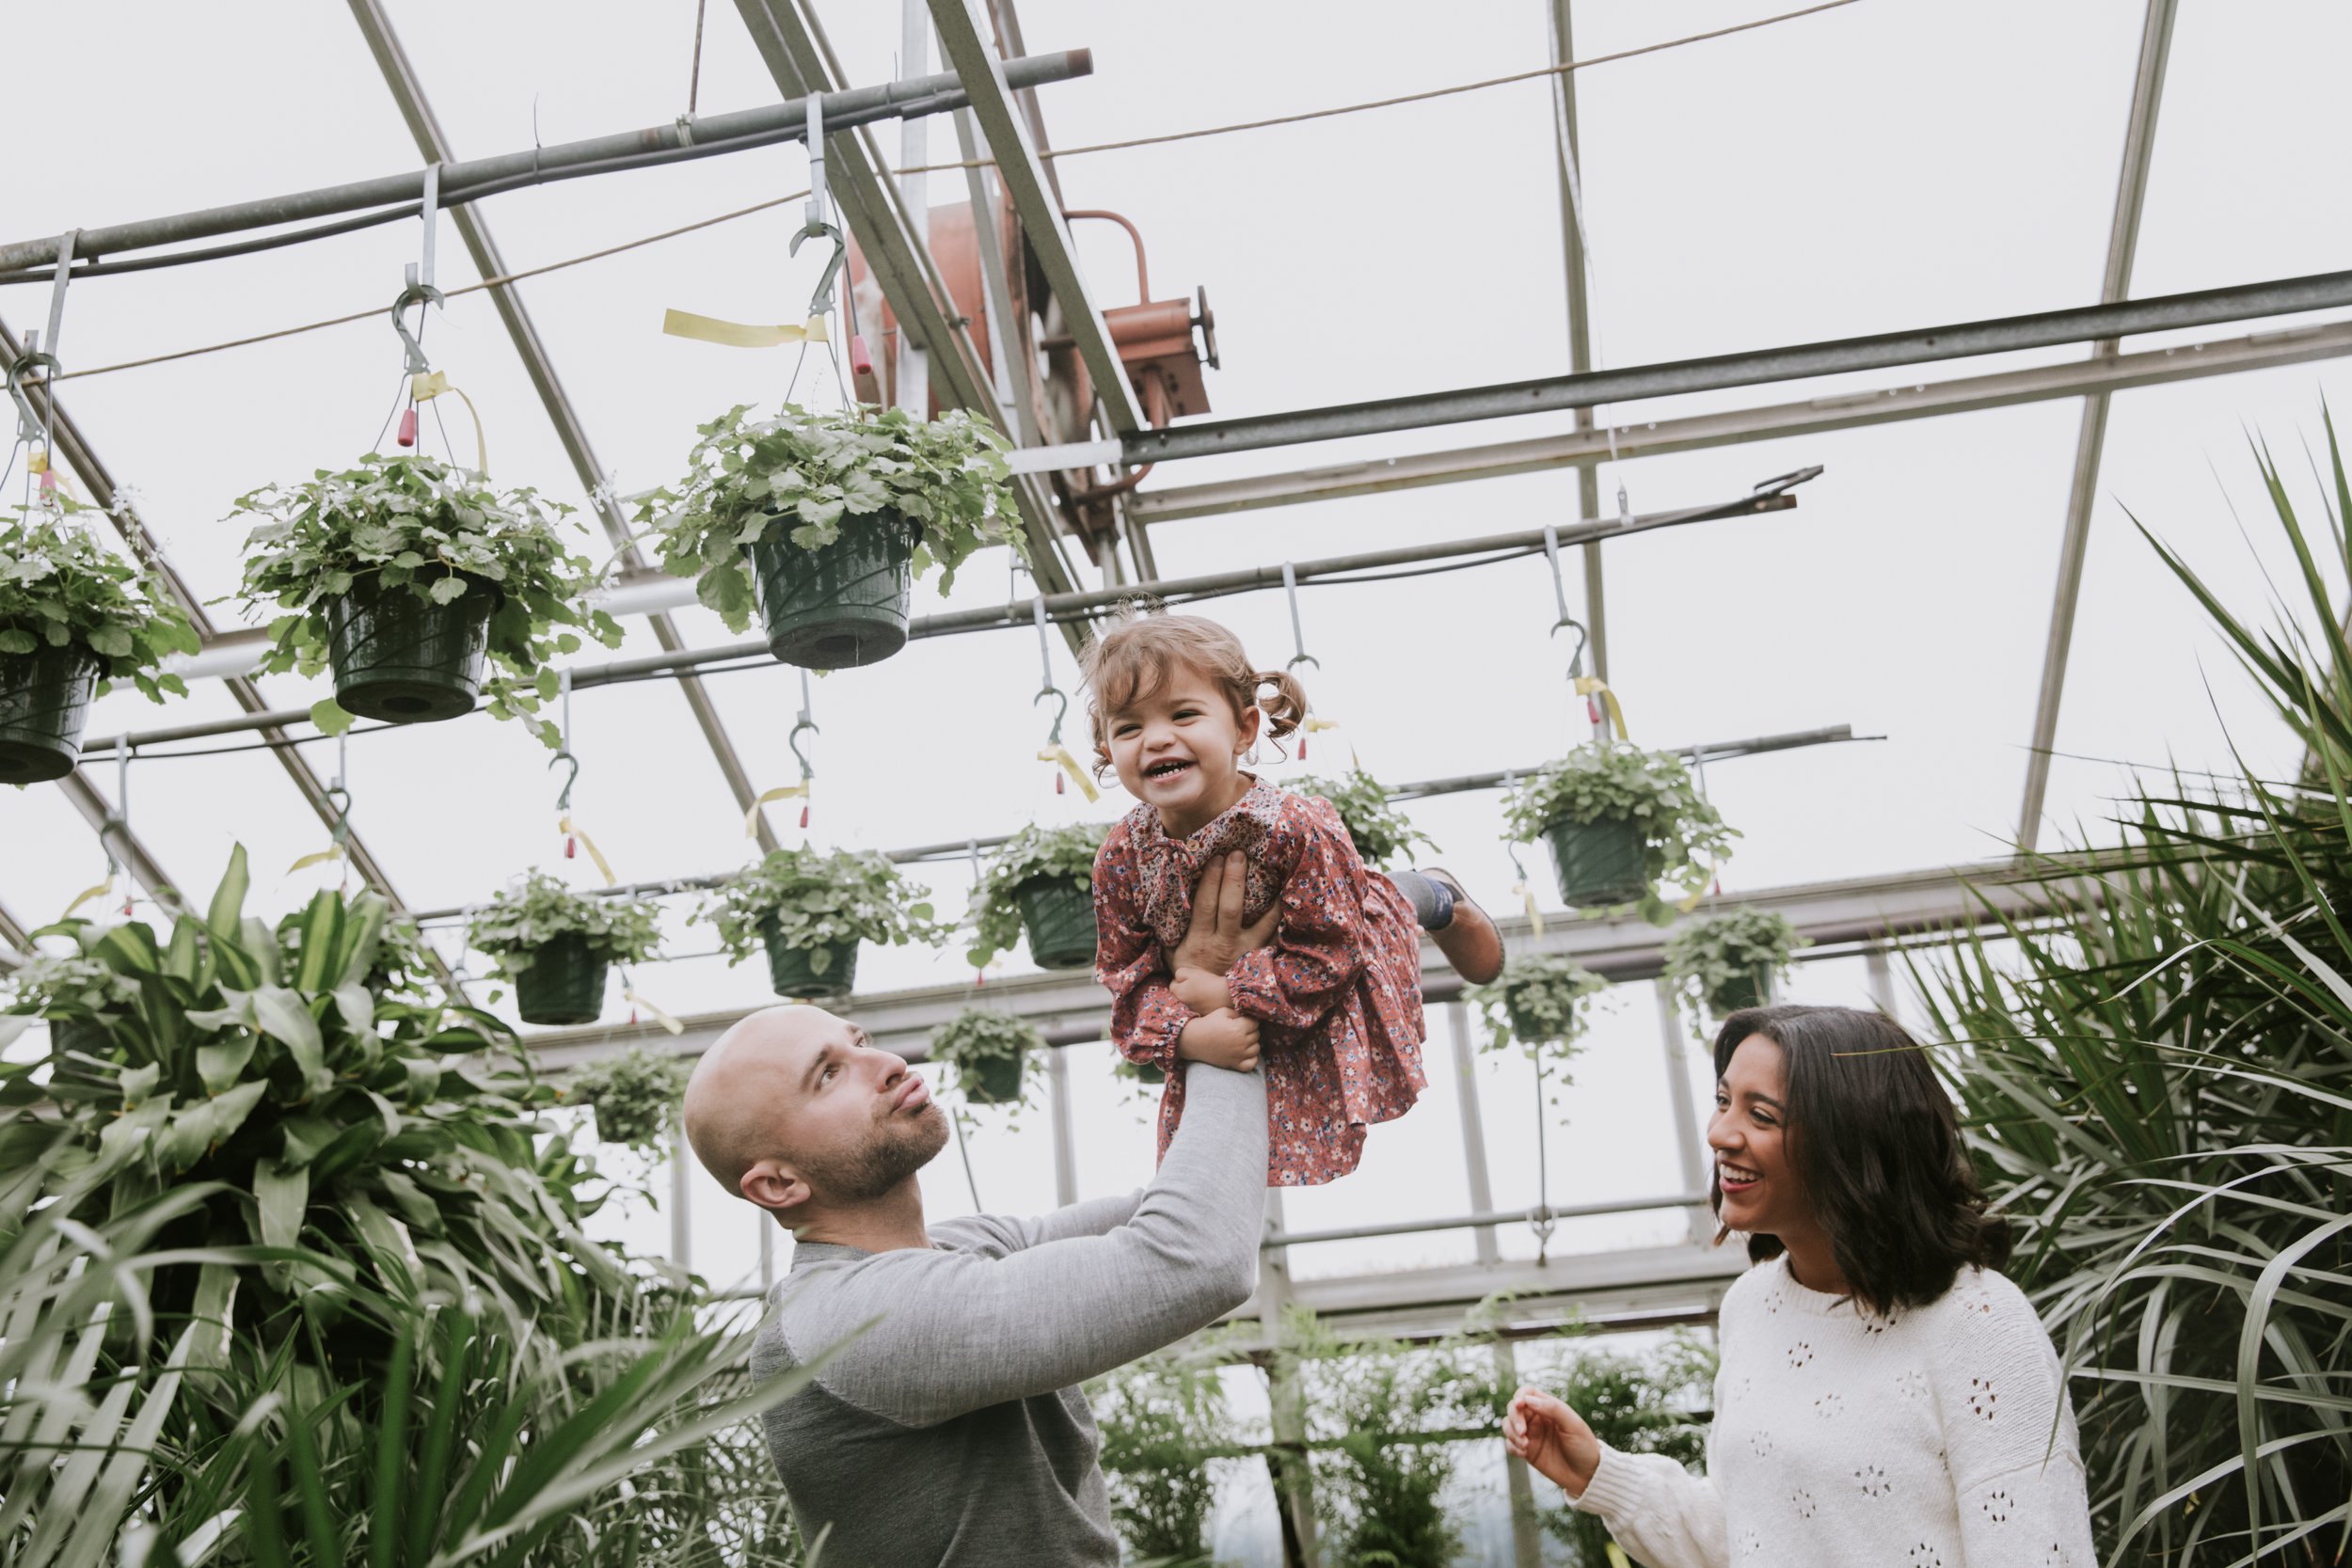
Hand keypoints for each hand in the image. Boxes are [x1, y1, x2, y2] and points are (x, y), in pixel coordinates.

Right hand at [1166, 853, 1279, 975]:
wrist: (1209, 1004)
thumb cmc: (1189, 970)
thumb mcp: (1172, 951)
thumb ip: (1171, 928)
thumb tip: (1162, 899)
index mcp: (1198, 940)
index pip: (1204, 905)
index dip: (1210, 881)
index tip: (1215, 858)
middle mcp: (1223, 944)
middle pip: (1230, 907)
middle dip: (1233, 879)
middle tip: (1238, 854)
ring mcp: (1245, 950)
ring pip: (1258, 919)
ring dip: (1263, 894)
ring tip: (1269, 870)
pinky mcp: (1260, 955)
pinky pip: (1273, 933)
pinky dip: (1279, 915)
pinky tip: (1283, 896)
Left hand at [1170, 965, 1231, 1014]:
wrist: (1226, 995)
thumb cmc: (1208, 982)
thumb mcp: (1192, 973)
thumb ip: (1180, 973)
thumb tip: (1177, 978)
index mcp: (1179, 993)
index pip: (1172, 985)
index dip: (1180, 980)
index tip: (1190, 978)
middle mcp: (1183, 1005)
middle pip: (1180, 994)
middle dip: (1185, 989)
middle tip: (1197, 984)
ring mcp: (1192, 1011)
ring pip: (1189, 1001)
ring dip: (1193, 996)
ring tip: (1204, 990)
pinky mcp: (1202, 1014)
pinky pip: (1198, 1007)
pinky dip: (1201, 1003)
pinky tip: (1209, 998)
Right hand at [1176, 1008, 1259, 1072]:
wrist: (1194, 1040)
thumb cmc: (1208, 1023)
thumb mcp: (1223, 1012)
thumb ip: (1239, 1013)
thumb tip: (1251, 1016)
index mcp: (1239, 1028)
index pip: (1255, 1023)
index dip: (1249, 1020)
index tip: (1241, 1020)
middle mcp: (1241, 1043)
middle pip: (1257, 1035)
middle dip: (1250, 1031)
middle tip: (1238, 1029)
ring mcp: (1238, 1055)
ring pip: (1256, 1048)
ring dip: (1251, 1043)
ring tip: (1241, 1040)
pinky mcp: (1234, 1064)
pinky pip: (1252, 1064)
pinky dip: (1252, 1059)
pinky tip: (1244, 1053)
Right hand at [1503, 1387, 1600, 1494]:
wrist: (1587, 1475)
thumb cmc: (1584, 1446)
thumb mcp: (1573, 1425)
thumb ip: (1553, 1409)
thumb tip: (1528, 1399)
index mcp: (1548, 1408)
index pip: (1527, 1393)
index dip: (1520, 1396)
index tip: (1519, 1405)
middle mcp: (1537, 1419)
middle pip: (1513, 1408)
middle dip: (1514, 1418)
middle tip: (1523, 1432)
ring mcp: (1531, 1435)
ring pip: (1508, 1425)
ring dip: (1511, 1433)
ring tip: (1525, 1446)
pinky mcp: (1527, 1451)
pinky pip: (1510, 1445)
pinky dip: (1512, 1447)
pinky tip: (1524, 1453)